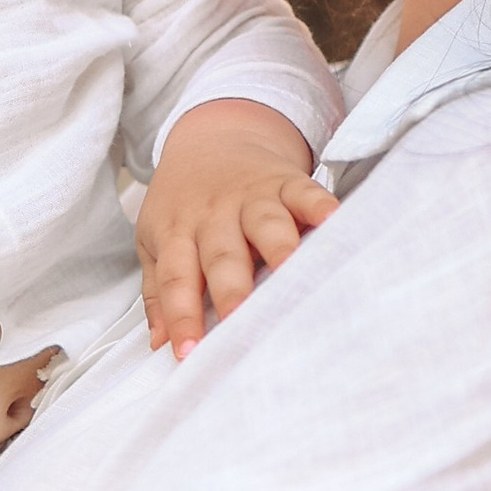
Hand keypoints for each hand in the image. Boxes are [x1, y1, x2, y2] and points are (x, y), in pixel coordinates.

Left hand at [139, 99, 337, 358]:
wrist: (212, 137)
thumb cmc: (183, 202)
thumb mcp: (155, 240)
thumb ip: (158, 292)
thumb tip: (161, 343)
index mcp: (178, 233)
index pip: (177, 280)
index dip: (181, 316)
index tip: (188, 353)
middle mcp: (214, 216)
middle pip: (223, 256)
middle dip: (232, 290)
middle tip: (240, 321)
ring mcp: (252, 197)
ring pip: (266, 226)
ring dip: (279, 250)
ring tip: (293, 276)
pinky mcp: (286, 182)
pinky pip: (304, 194)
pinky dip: (320, 206)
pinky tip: (335, 222)